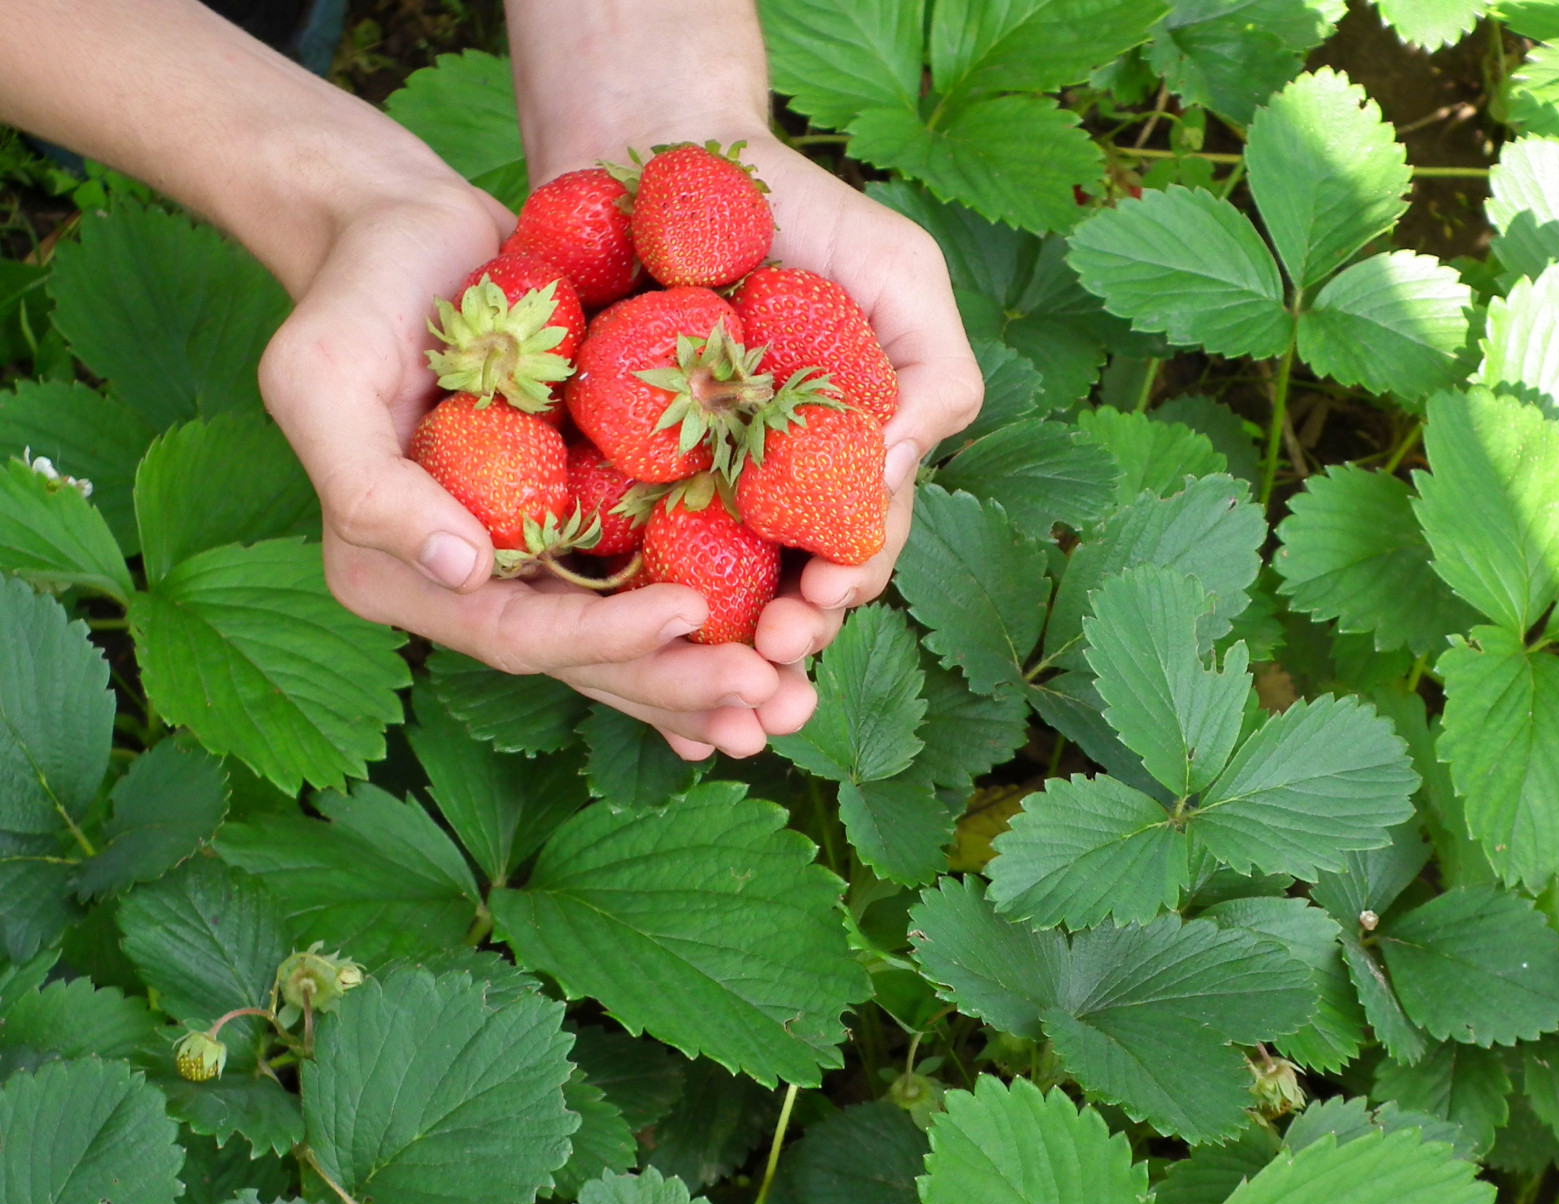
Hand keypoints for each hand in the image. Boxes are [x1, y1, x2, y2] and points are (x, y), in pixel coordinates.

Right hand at [258, 182, 817, 759]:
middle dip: (681, 686)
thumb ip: (370, 485)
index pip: (516, 634)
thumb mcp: (319, 376)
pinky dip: (719, 616)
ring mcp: (539, 557)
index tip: (692, 616)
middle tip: (772, 700)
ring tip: (792, 703)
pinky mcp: (590, 515)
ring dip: (710, 678)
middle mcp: (473, 585)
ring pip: (632, 641)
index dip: (605, 641)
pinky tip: (782, 641)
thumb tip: (465, 570)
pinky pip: (656, 576)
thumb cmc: (353, 296)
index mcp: (401, 575)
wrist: (407, 233)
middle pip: (588, 661)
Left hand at [504, 0, 982, 711]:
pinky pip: (619, 559)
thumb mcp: (901, 273)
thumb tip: (894, 472)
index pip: (855, 547)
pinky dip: (629, 622)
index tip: (824, 599)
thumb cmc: (800, 212)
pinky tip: (630, 661)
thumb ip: (936, 371)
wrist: (663, 152)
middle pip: (784, 593)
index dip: (846, 585)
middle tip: (769, 662)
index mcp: (841, 463)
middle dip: (786, 643)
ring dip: (716, 655)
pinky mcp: (608, 476)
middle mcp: (768, 493)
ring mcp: (690, 491)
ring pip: (710, 599)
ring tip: (710, 682)